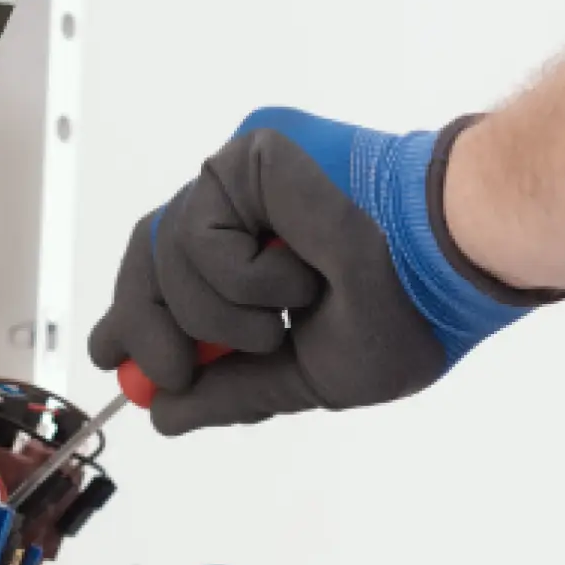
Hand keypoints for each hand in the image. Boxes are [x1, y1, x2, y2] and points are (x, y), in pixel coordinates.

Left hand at [87, 108, 564, 432]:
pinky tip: (296, 280)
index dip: (131, 313)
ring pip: (169, 249)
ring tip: (281, 322)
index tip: (108, 355)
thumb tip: (166, 415)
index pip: (169, 270)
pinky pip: (203, 228)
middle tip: (171, 372)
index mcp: (260, 248)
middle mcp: (246, 205)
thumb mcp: (309, 373)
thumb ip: (236, 389)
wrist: (456, 267)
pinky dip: (244, 277)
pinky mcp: (255, 149)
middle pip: (150, 255)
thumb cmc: (410, 316)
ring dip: (218, 313)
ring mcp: (247, 175)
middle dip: (148, 325)